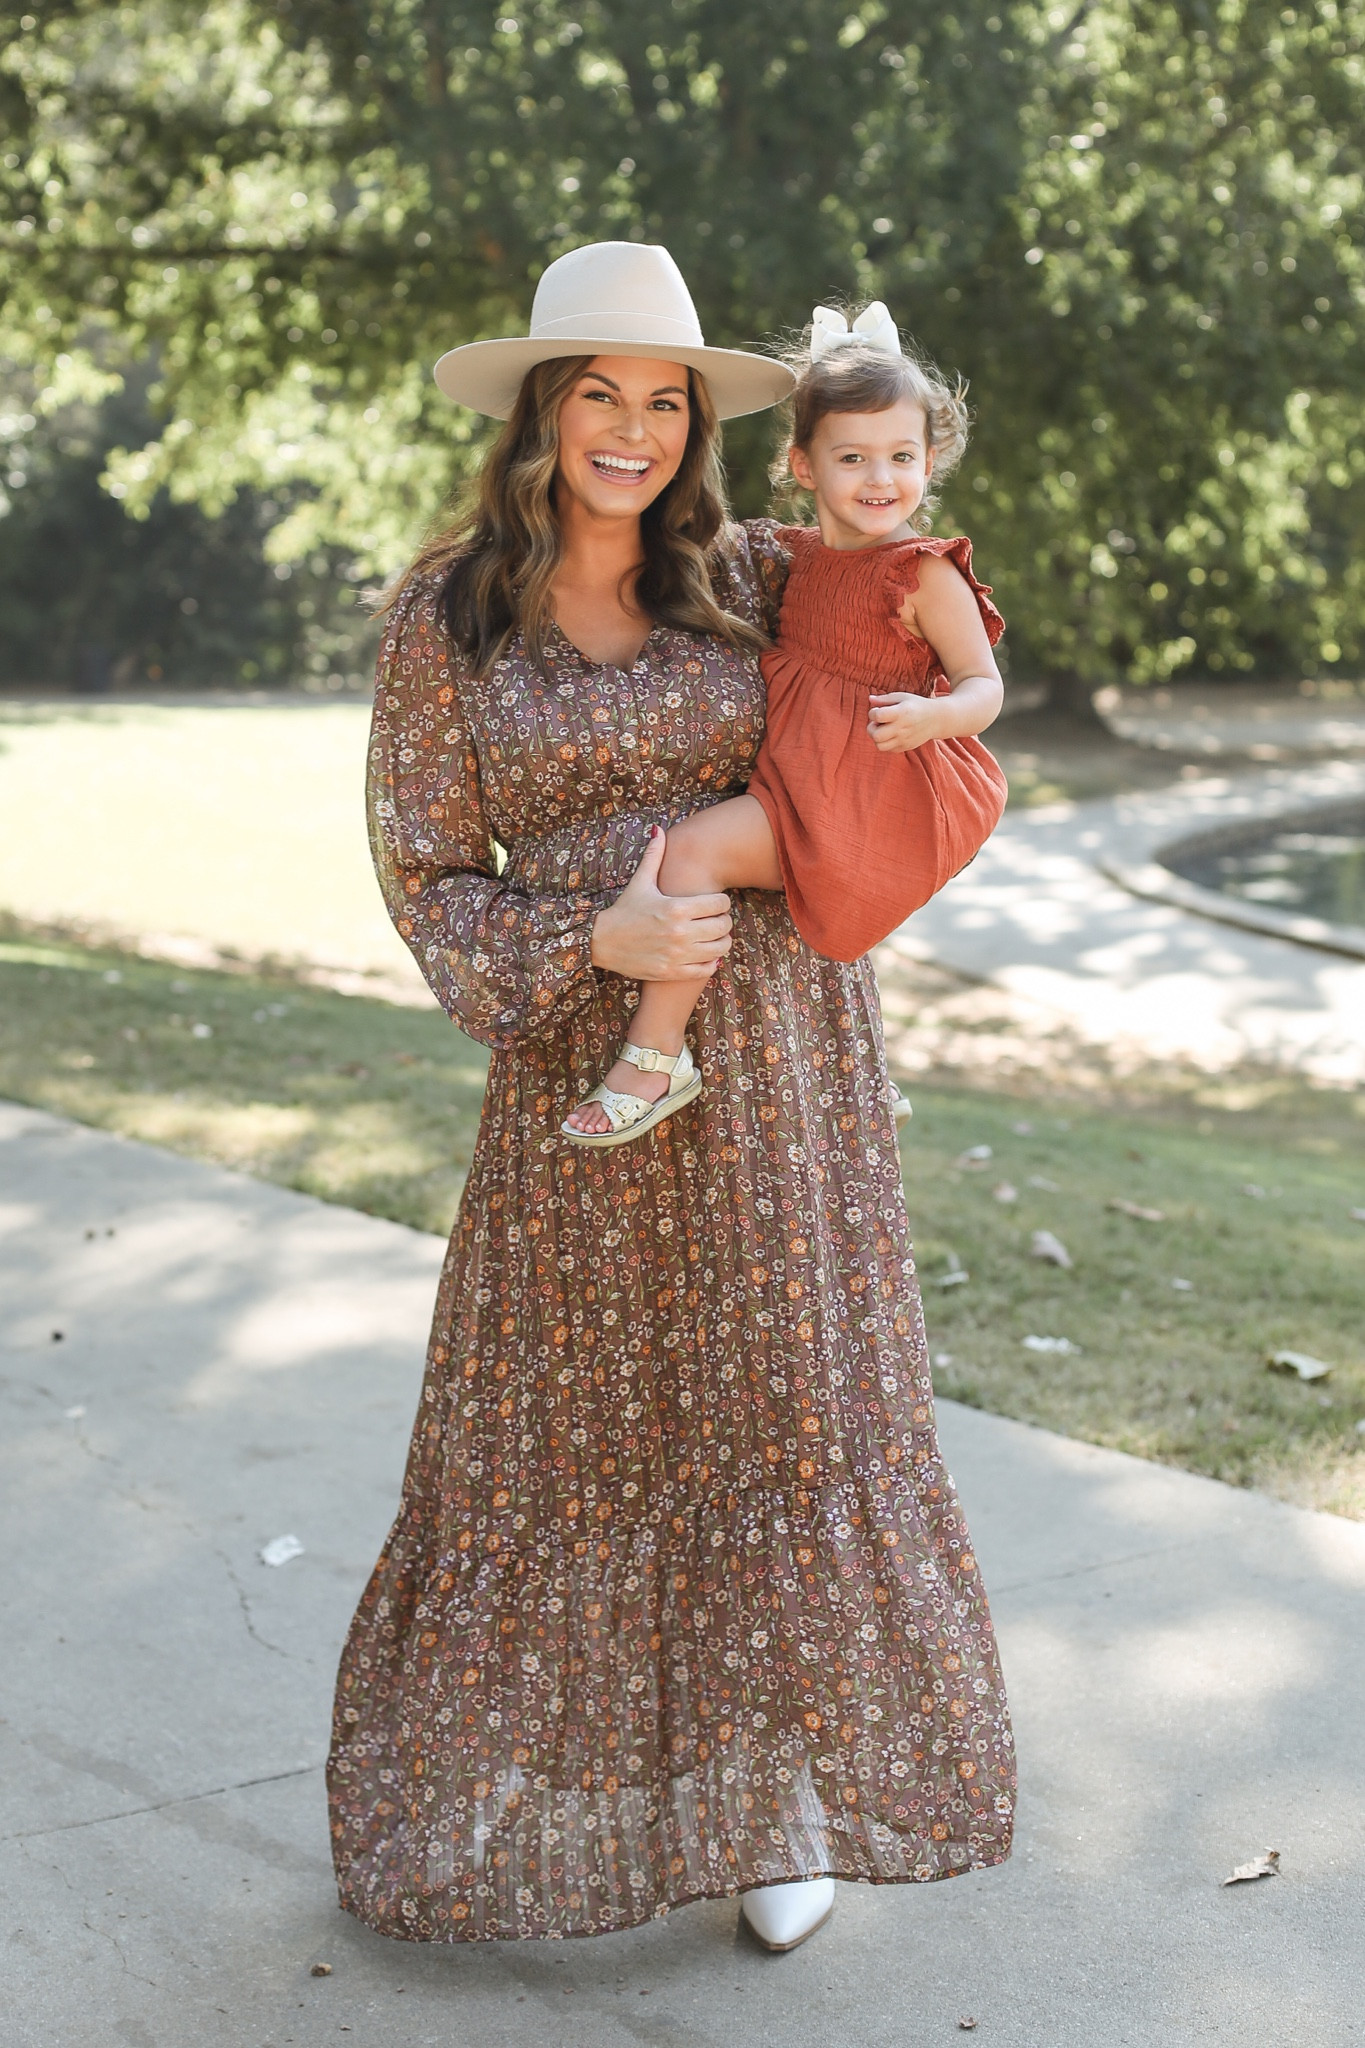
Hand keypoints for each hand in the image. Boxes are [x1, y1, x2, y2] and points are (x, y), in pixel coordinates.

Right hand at [590, 826, 731, 981]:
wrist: (601, 942)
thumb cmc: (623, 911)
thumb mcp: (639, 883)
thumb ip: (654, 856)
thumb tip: (659, 829)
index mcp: (676, 907)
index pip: (720, 904)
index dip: (722, 902)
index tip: (715, 904)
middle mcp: (680, 932)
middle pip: (724, 926)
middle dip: (724, 921)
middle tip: (716, 920)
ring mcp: (677, 954)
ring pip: (720, 948)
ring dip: (721, 941)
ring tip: (712, 936)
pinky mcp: (673, 972)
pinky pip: (706, 969)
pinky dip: (710, 962)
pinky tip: (704, 954)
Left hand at [867, 691, 944, 752]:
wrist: (936, 719)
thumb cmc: (916, 705)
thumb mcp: (902, 697)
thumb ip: (884, 699)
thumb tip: (870, 699)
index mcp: (901, 712)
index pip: (877, 715)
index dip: (873, 713)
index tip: (878, 710)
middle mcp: (902, 728)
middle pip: (876, 735)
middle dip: (871, 728)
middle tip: (878, 723)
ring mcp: (904, 740)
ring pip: (879, 746)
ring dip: (877, 738)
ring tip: (883, 730)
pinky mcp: (905, 747)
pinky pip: (887, 749)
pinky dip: (885, 743)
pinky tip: (891, 734)